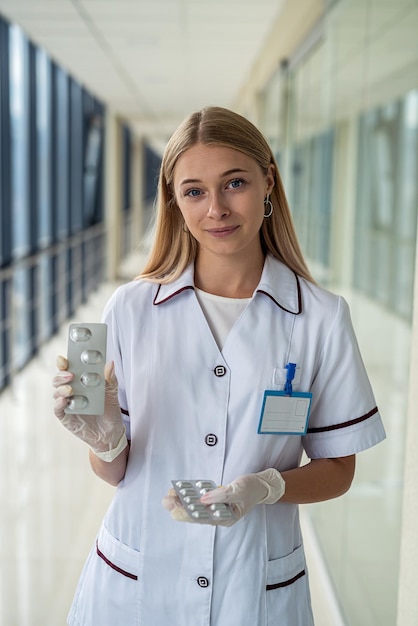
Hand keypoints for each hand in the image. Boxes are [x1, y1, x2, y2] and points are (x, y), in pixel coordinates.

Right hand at [52, 356, 127, 461]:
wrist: (111, 433)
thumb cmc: (110, 411)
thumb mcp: (112, 393)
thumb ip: (110, 379)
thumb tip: (110, 363)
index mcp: (81, 382)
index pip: (68, 369)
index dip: (64, 363)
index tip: (64, 359)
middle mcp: (72, 391)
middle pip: (59, 380)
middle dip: (61, 375)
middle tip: (70, 375)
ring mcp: (67, 404)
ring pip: (56, 393)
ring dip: (61, 389)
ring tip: (70, 389)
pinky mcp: (66, 418)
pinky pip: (58, 409)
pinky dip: (58, 404)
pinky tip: (63, 401)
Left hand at [162, 469, 285, 526]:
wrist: (261, 485)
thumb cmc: (252, 488)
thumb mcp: (239, 490)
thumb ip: (221, 495)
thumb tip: (203, 499)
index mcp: (226, 518)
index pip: (203, 518)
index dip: (188, 515)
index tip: (174, 511)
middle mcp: (219, 516)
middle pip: (196, 514)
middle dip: (180, 507)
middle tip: (166, 501)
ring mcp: (216, 509)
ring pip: (196, 507)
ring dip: (182, 501)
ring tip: (169, 495)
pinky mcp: (215, 500)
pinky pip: (200, 500)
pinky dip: (190, 495)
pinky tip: (179, 490)